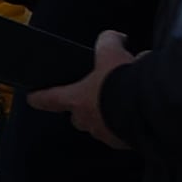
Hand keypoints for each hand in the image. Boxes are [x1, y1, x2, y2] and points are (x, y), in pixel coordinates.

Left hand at [30, 31, 134, 147]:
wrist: (149, 109)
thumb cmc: (122, 84)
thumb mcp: (111, 54)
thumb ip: (107, 42)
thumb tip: (111, 37)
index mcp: (75, 99)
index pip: (49, 98)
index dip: (40, 97)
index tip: (32, 98)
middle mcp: (86, 120)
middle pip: (78, 114)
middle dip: (87, 104)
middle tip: (101, 92)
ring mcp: (105, 134)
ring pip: (102, 123)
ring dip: (111, 112)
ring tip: (129, 98)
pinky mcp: (125, 143)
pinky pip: (123, 132)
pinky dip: (131, 121)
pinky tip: (143, 109)